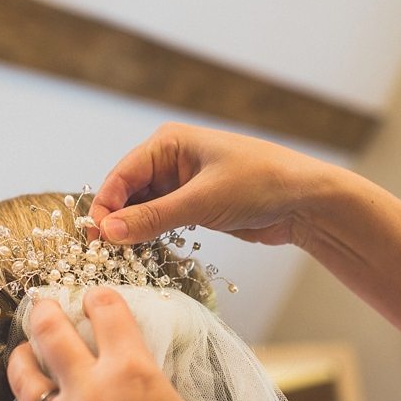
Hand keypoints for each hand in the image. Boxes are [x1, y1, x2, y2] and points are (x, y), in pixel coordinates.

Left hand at [7, 287, 247, 400]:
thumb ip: (148, 382)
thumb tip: (131, 363)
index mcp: (136, 373)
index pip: (106, 311)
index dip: (100, 297)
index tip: (97, 296)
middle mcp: (94, 391)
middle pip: (49, 330)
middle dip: (44, 309)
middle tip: (43, 303)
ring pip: (25, 372)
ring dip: (25, 353)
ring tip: (28, 348)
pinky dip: (37, 398)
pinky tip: (45, 397)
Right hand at [89, 121, 340, 246]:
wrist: (305, 202)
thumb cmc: (260, 184)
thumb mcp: (202, 201)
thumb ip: (153, 218)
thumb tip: (108, 232)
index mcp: (168, 143)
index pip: (122, 175)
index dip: (105, 206)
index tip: (95, 238)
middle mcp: (169, 160)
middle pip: (126, 192)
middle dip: (115, 220)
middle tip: (104, 252)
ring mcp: (180, 184)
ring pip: (141, 209)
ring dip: (132, 231)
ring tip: (120, 257)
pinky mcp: (191, 206)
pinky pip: (158, 221)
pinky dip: (149, 236)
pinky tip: (142, 253)